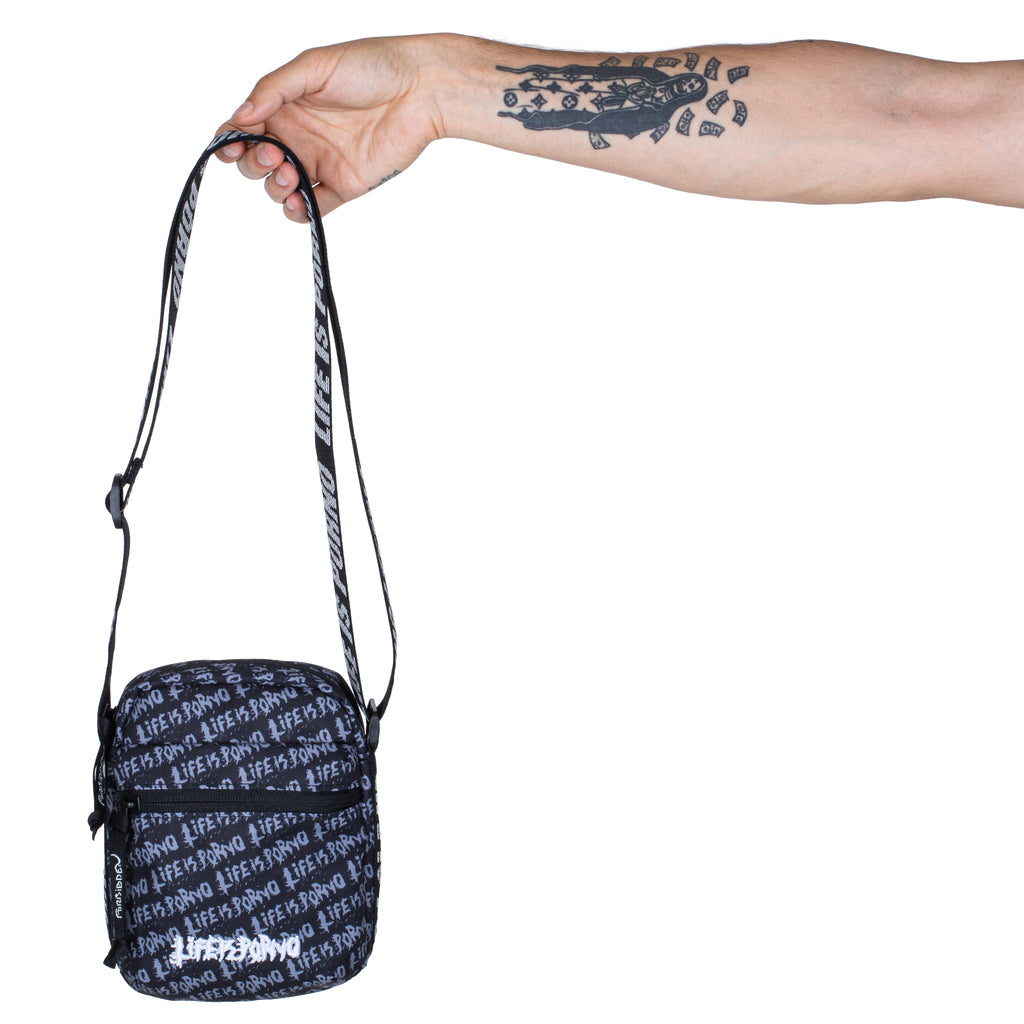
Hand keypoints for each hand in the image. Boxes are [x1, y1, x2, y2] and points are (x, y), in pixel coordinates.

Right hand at [215, 35, 446, 221]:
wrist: (420, 89)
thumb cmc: (371, 66)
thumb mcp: (314, 66)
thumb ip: (274, 89)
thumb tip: (240, 117)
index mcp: (286, 106)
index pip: (245, 129)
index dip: (230, 142)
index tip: (230, 148)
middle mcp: (299, 136)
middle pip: (257, 163)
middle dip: (254, 164)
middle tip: (273, 155)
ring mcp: (321, 162)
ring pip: (282, 188)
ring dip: (276, 187)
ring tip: (289, 173)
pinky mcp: (345, 185)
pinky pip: (316, 207)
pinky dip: (301, 212)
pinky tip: (300, 203)